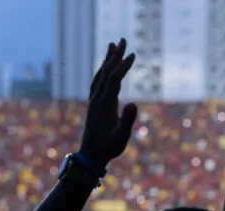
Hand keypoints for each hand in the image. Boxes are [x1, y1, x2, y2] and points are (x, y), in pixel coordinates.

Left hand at [79, 39, 137, 167]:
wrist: (90, 156)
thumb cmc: (108, 148)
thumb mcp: (121, 137)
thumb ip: (127, 120)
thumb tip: (134, 103)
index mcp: (105, 104)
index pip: (115, 79)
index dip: (123, 66)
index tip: (133, 54)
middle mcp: (97, 99)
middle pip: (106, 72)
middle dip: (115, 55)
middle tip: (122, 39)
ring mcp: (94, 101)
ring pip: (100, 75)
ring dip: (107, 60)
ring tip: (112, 46)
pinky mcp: (93, 105)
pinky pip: (97, 82)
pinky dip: (102, 71)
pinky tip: (105, 70)